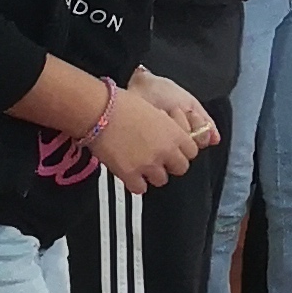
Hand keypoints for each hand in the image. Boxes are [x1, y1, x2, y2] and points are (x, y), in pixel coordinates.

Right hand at [98, 68, 216, 194]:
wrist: (98, 111)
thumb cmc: (120, 104)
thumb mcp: (153, 110)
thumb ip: (164, 127)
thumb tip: (165, 133)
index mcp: (173, 133)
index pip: (192, 151)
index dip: (182, 151)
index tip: (174, 150)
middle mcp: (165, 150)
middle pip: (181, 169)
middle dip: (170, 164)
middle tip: (158, 158)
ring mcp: (148, 164)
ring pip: (161, 180)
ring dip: (152, 174)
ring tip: (141, 164)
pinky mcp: (130, 174)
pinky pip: (139, 188)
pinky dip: (135, 183)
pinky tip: (129, 173)